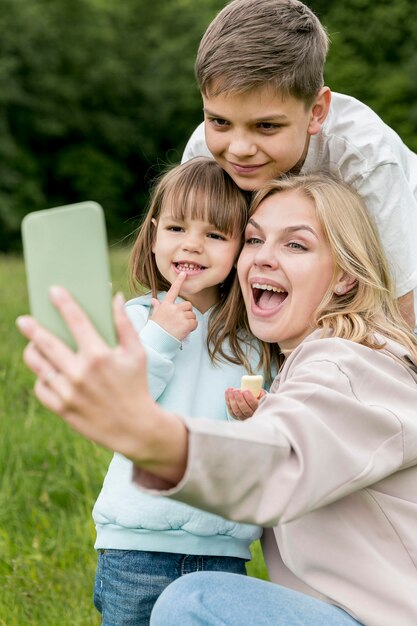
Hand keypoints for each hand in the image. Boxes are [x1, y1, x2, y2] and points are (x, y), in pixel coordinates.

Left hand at [16, 287, 186, 483]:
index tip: (53, 291)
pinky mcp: (62, 409)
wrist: (135, 428)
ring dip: (32, 351)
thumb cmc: (136, 385)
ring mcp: (68, 392)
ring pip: (38, 365)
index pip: (76, 321)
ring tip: (32, 345)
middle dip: (32, 328)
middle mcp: (80, 372)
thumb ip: (124, 324)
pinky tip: (46, 371)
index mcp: (99, 355)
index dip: (63, 303)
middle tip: (24, 320)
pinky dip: (42, 377)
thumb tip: (114, 297)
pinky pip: (41, 387)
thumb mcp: (137, 353)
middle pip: (47, 343)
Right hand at [150, 272, 197, 340]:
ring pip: (192, 315)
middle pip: (188, 305)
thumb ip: (157, 307)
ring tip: (181, 327)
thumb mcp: (154, 315)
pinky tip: (185, 331)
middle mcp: (173, 308)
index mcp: (166, 305)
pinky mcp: (185, 324)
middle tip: (181, 320)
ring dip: (190, 321)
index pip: (173, 290)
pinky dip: (192, 328)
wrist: (157, 340)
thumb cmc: (155, 328)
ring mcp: (180, 316)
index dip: (179, 281)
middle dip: (188, 312)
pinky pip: (195, 323)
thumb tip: (154, 300)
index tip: (184, 273)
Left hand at [225, 387, 265, 420]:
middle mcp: (251, 415)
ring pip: (237, 410)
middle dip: (239, 399)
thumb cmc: (256, 397)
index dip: (249, 398)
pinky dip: (228, 400)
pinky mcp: (235, 416)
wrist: (251, 404)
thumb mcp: (260, 394)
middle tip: (236, 390)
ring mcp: (243, 417)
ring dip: (232, 399)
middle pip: (245, 409)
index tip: (245, 391)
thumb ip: (260, 393)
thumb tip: (256, 390)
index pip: (254, 405)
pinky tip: (227, 392)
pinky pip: (231, 410)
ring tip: (230, 390)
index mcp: (258, 408)